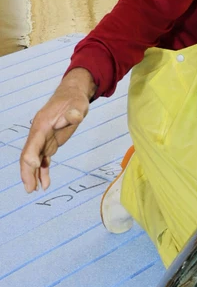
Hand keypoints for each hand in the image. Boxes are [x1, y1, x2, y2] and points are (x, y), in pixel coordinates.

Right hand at [20, 68, 95, 191]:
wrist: (72, 96)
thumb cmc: (74, 100)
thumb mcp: (78, 104)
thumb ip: (75, 112)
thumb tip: (75, 116)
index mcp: (43, 124)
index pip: (34, 141)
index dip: (31, 154)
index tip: (34, 166)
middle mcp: (39, 133)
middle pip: (28, 154)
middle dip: (27, 171)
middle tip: (30, 188)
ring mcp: (42, 139)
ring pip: (33, 159)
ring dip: (32, 175)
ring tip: (33, 190)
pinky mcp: (49, 143)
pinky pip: (43, 159)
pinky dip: (43, 172)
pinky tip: (45, 184)